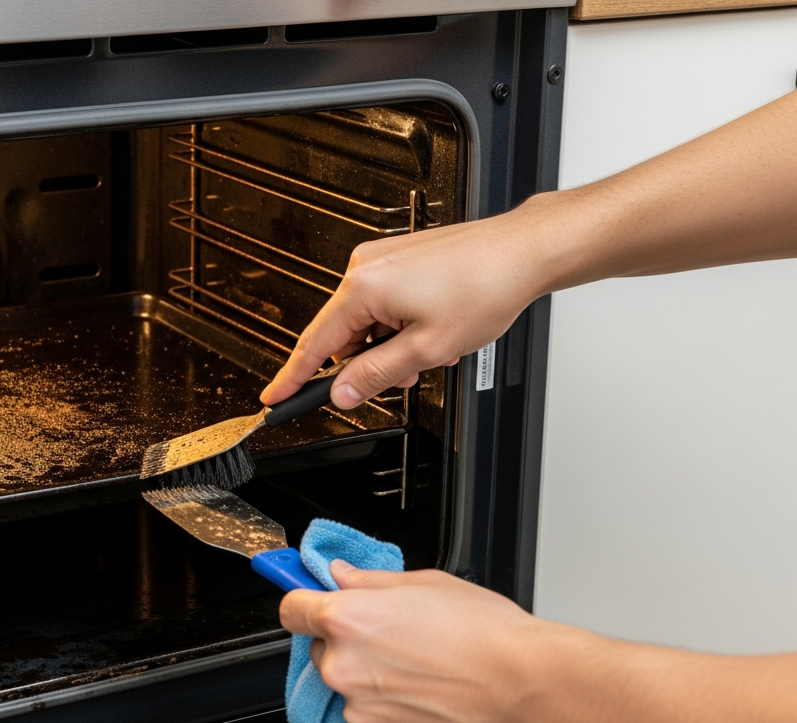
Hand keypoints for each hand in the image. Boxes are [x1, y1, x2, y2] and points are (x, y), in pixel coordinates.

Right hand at [260, 203, 557, 409]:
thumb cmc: (485, 287)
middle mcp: (365, 266)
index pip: (315, 345)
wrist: (522, 252)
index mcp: (364, 288)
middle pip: (345, 334)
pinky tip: (432, 325)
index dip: (294, 378)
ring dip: (391, 342)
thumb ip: (376, 376)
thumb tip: (342, 393)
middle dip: (370, 361)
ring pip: (368, 320)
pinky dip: (401, 321)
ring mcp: (382, 258)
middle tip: (407, 374)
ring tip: (432, 345)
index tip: (274, 397)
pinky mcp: (399, 256)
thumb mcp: (426, 349)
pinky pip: (384, 300)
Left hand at [278, 563, 563, 722]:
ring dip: (372, 681)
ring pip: (349, 689)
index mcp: (349, 619)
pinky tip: (428, 697)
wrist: (529, 690)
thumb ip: (370, 581)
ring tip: (423, 671)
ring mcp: (360, 710)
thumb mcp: (426, 583)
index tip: (309, 602)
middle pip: (322, 650)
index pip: (291, 608)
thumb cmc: (488, 634)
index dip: (304, 602)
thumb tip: (341, 577)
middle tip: (396, 639)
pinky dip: (391, 711)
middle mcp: (345, 666)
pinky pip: (372, 721)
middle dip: (349, 644)